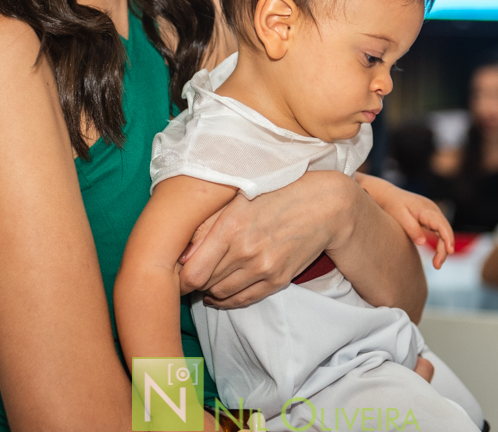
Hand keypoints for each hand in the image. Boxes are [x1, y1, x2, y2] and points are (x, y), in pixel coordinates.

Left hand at [178, 171, 353, 308]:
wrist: (323, 206)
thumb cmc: (276, 194)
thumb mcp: (238, 199)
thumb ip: (206, 226)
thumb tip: (182, 255)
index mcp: (231, 227)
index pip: (192, 272)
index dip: (179, 279)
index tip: (174, 273)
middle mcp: (246, 251)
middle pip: (205, 283)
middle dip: (193, 282)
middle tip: (187, 275)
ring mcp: (263, 269)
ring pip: (222, 294)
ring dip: (208, 291)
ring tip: (203, 282)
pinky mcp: (277, 280)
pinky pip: (244, 300)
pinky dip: (226, 301)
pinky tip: (218, 295)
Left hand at [362, 178, 453, 268]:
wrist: (388, 195)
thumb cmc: (392, 205)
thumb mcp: (399, 216)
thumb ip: (411, 228)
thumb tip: (422, 242)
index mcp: (426, 209)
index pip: (442, 225)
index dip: (448, 238)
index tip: (450, 251)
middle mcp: (433, 211)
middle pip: (445, 231)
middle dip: (444, 249)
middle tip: (437, 266)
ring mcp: (433, 215)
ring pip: (443, 233)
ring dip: (442, 249)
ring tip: (436, 265)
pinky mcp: (430, 219)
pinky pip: (439, 232)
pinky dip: (439, 244)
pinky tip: (436, 255)